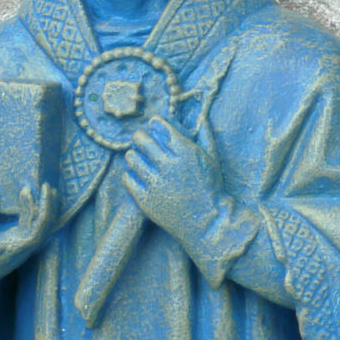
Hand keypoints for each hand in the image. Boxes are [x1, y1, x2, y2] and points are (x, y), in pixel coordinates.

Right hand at [0, 184, 56, 299]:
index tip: (45, 189)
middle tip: (47, 185)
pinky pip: (29, 227)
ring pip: (38, 226)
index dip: (46, 207)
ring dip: (40, 207)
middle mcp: (22, 249)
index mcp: (15, 249)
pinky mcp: (15, 245)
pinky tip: (25, 197)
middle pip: (45, 226)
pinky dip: (30, 212)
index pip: (40, 228)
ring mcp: (20, 247)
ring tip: (40, 188)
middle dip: (49, 205)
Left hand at [124, 116, 226, 241]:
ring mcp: (155, 183)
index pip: (160, 126)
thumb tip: (201, 117)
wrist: (208, 222)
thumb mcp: (212, 159)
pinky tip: (140, 176)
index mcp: (186, 152)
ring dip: (134, 155)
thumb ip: (205, 136)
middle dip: (140, 137)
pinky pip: (127, 178)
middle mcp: (169, 165)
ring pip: (131, 158)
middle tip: (142, 140)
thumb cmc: (211, 188)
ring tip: (140, 159)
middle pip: (141, 139)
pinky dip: (131, 174)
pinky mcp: (145, 200)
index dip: (155, 123)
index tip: (155, 126)